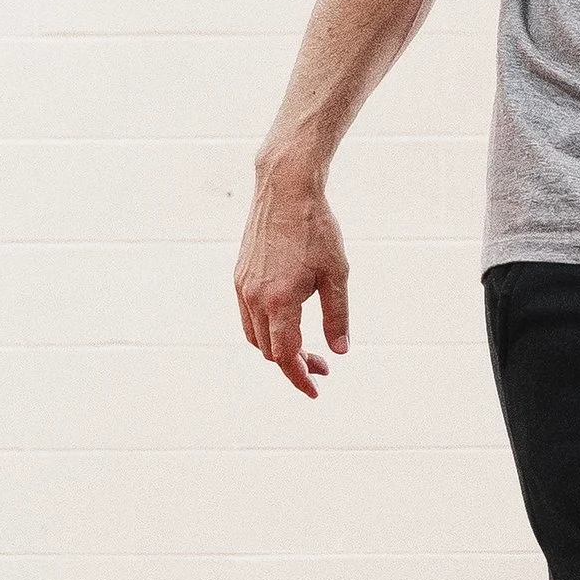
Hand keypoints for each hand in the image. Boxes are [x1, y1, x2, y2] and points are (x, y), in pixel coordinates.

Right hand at [233, 157, 349, 400]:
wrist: (285, 190)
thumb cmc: (316, 230)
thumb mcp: (337, 275)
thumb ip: (337, 316)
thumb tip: (340, 351)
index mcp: (279, 301)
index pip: (285, 356)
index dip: (300, 377)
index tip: (316, 390)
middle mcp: (254, 298)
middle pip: (269, 351)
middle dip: (295, 365)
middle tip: (324, 366)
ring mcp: (243, 287)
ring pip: (255, 336)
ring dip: (278, 349)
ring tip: (307, 350)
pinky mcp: (239, 276)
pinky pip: (248, 316)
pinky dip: (266, 330)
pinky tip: (288, 323)